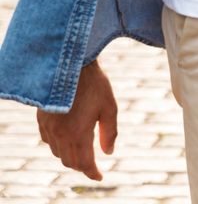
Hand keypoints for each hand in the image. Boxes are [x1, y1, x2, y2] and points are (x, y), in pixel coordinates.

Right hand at [36, 61, 116, 180]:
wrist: (69, 66)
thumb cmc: (94, 85)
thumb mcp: (109, 107)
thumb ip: (110, 132)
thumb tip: (109, 152)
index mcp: (78, 134)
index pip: (84, 163)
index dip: (92, 173)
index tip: (100, 177)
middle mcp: (60, 135)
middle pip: (70, 162)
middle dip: (82, 166)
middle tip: (93, 165)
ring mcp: (48, 129)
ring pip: (58, 154)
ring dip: (70, 157)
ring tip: (82, 152)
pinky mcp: (41, 121)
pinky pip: (49, 142)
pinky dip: (59, 146)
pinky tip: (68, 139)